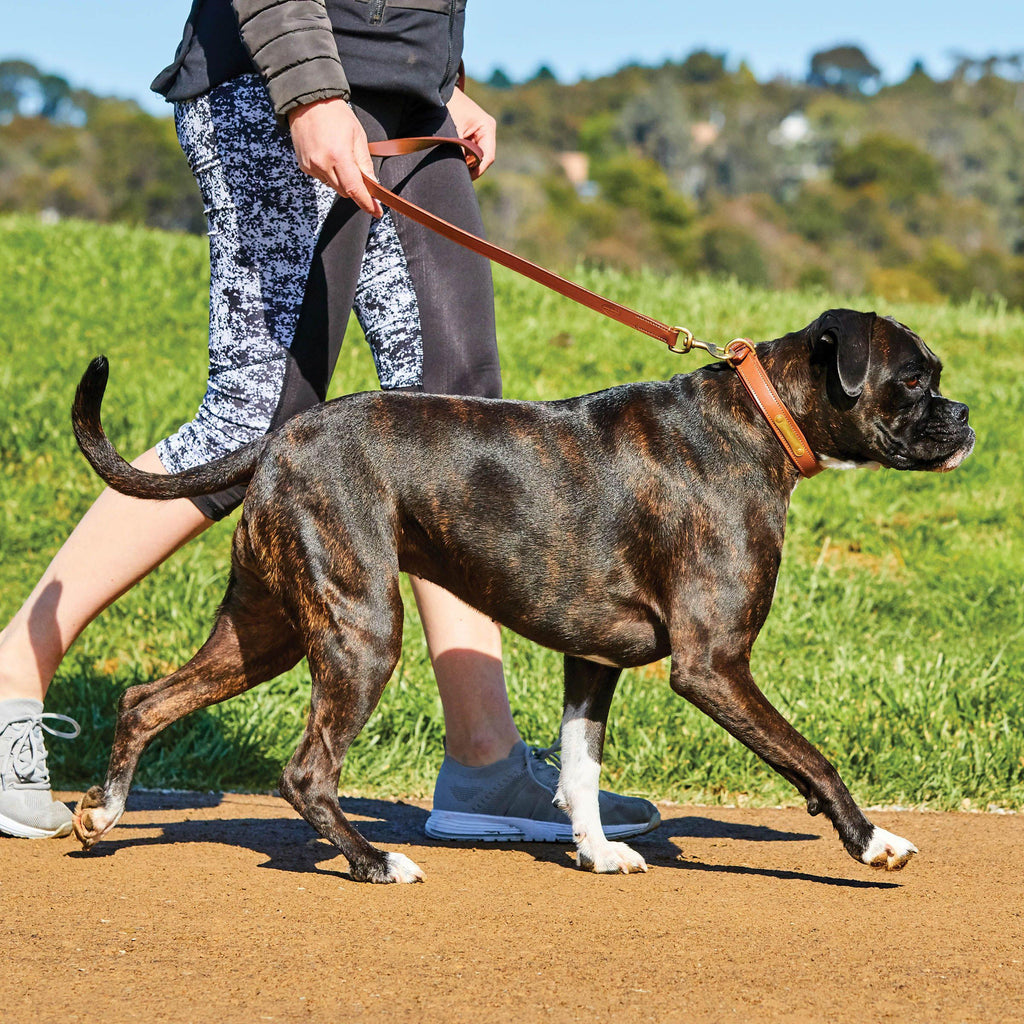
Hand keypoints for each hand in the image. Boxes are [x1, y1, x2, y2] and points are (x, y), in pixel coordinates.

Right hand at [287, 98, 382, 216]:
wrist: (308, 102)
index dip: (367, 203)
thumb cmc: (335, 115)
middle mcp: (322, 164)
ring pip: (334, 186)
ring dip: (342, 179)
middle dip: (355, 187)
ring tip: (340, 155)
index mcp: (339, 156)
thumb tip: (373, 184)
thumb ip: (365, 164)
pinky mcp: (304, 167)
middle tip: (358, 170)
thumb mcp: (358, 136)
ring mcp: (311, 166)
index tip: (376, 211)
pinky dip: (329, 173)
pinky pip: (322, 179)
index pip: (355, 189)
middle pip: (345, 191)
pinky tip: (328, 155)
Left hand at [446, 88, 495, 178]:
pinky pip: (469, 152)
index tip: (464, 179)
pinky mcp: (471, 134)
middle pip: (482, 159)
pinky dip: (461, 158)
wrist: (437, 90)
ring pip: (475, 157)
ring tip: (451, 168)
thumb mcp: (452, 131)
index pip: (487, 157)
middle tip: (456, 177)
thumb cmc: (445, 107)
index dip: (477, 170)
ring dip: (465, 164)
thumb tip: (460, 172)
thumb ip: (458, 152)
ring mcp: (480, 132)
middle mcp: (487, 130)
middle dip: (470, 169)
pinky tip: (452, 161)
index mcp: (487, 127)